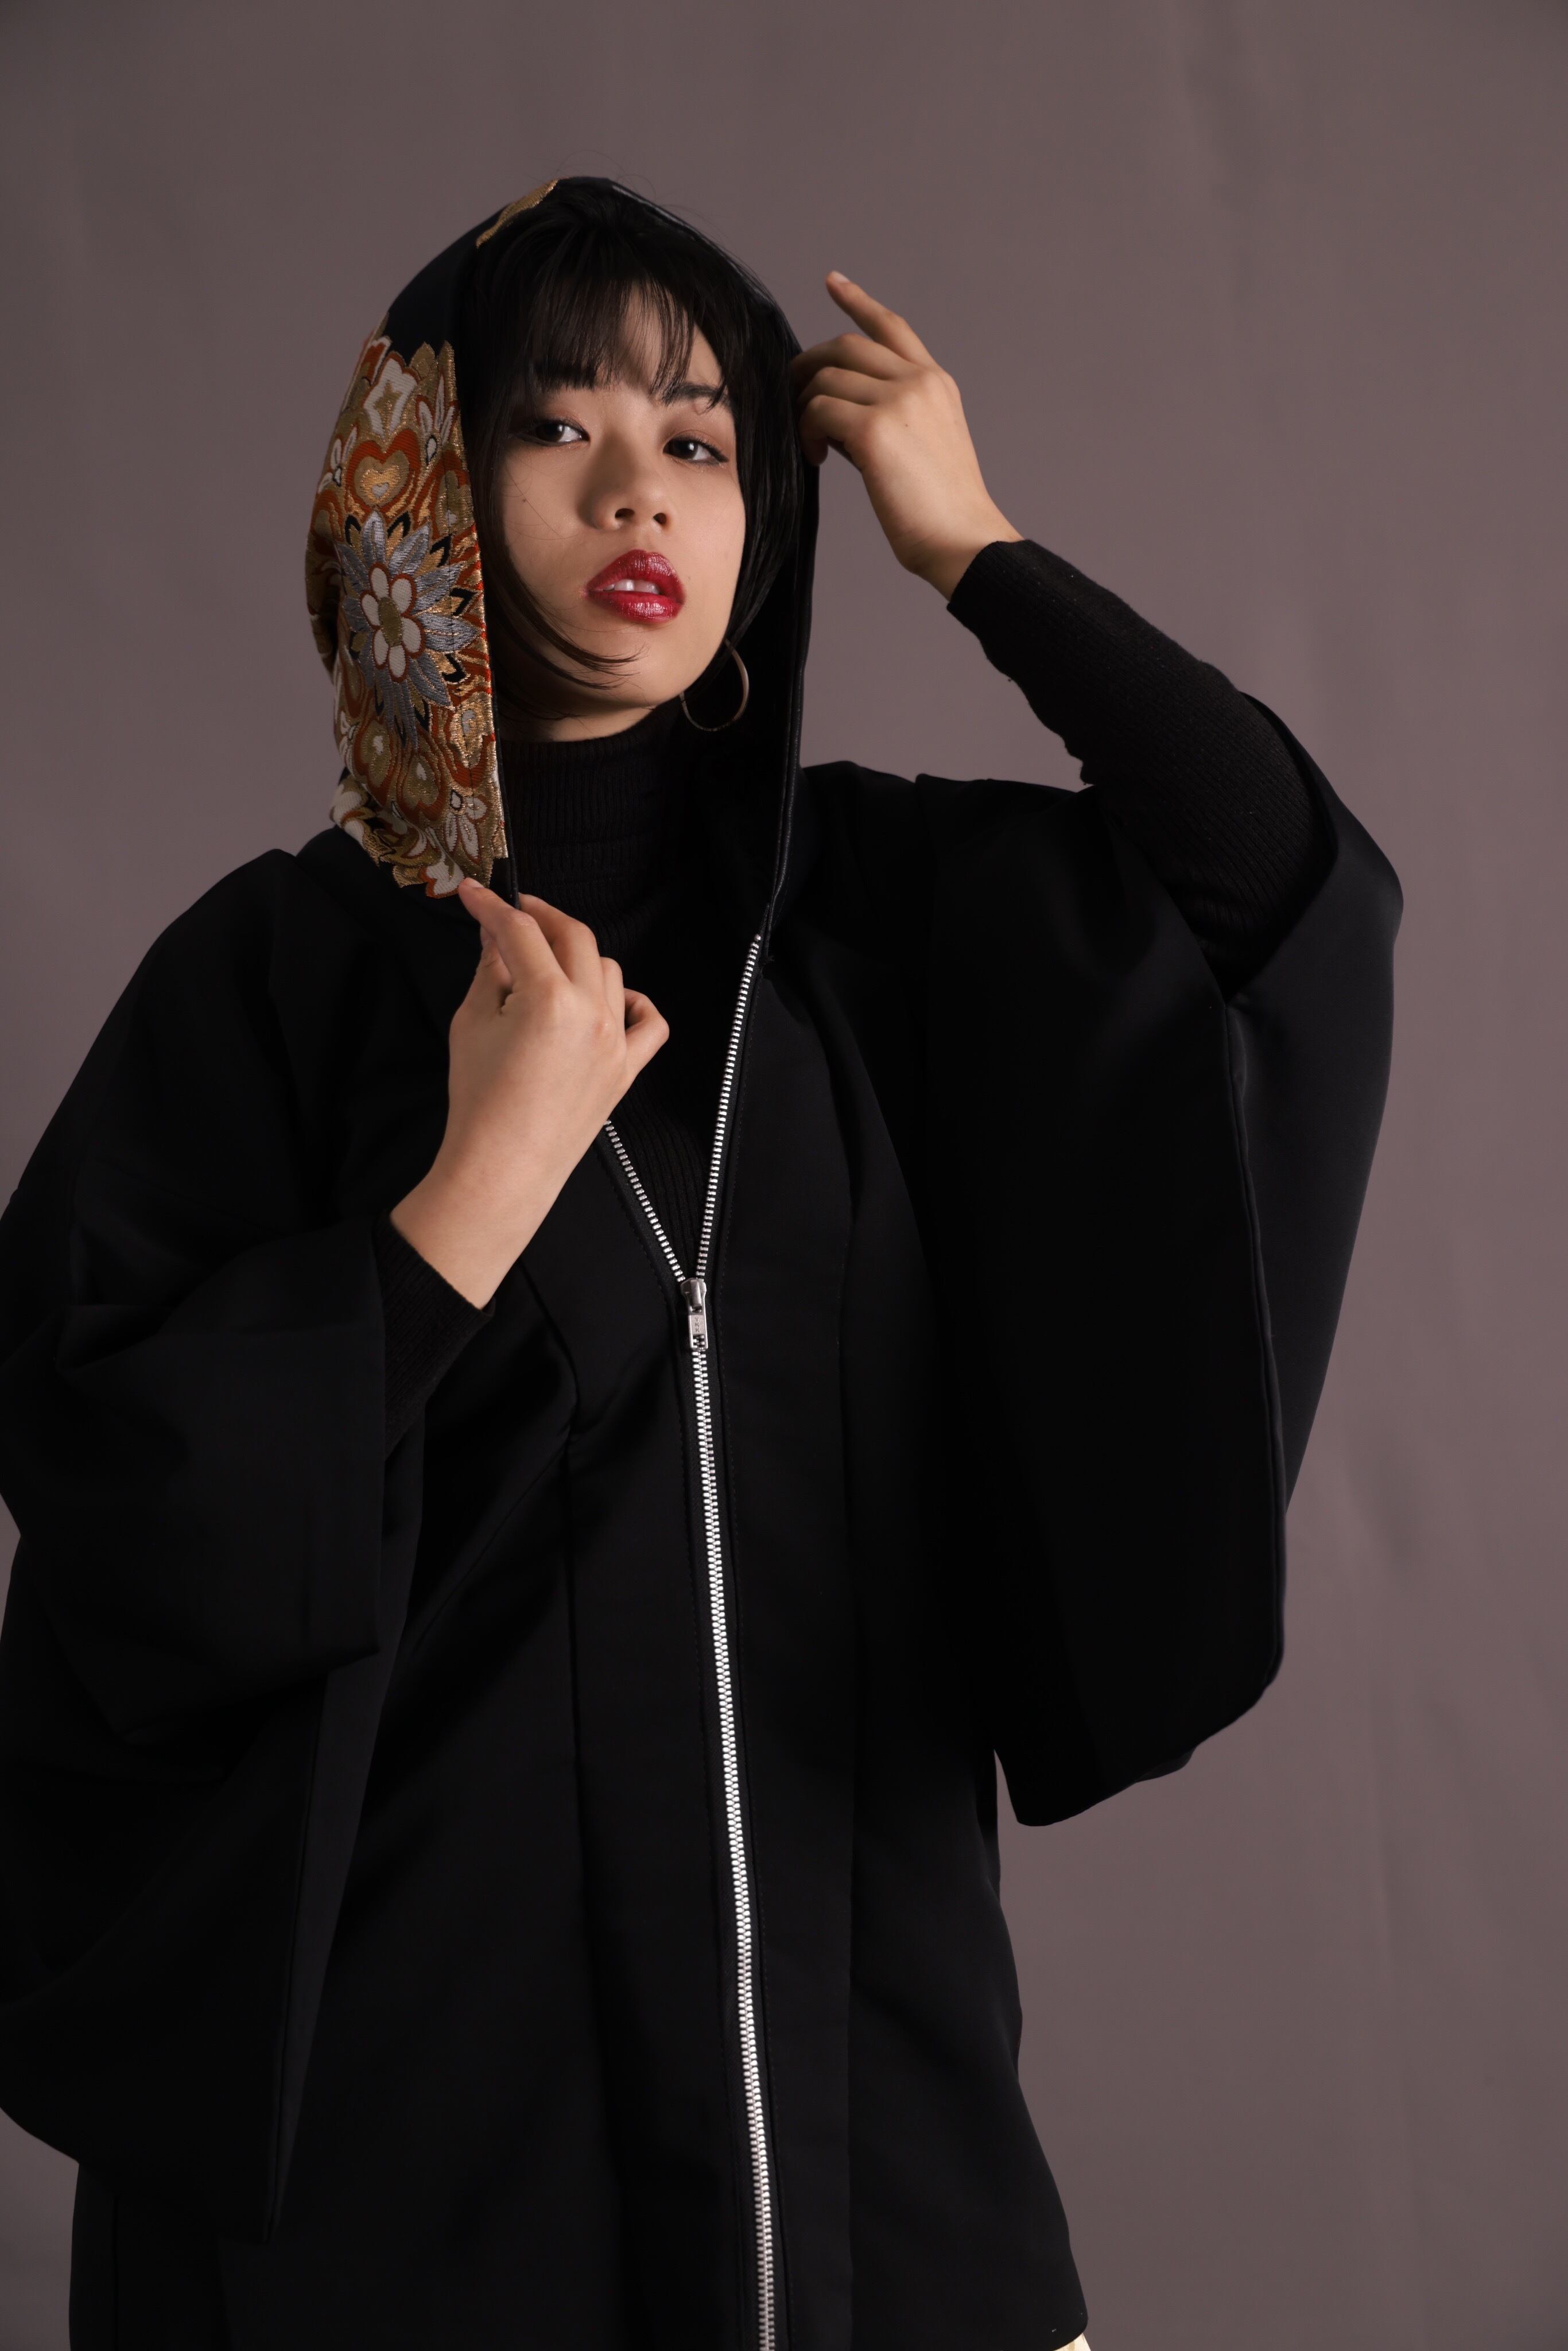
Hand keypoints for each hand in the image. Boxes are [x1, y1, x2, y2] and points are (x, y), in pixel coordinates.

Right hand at [391, 882, 667, 1304]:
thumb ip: (488, 972)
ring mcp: (616, 1042)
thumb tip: (495, 940)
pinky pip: (649, 1023)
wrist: (502, 1169)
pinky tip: (610, 1001)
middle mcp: (592, 1013)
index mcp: (549, 998)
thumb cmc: (479, 1101)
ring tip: (547, 963)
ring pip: (609, 971)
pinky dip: (634, 1003)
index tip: (474, 895)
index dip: (492, 907)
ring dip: (578, 957)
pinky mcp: (627, 1069)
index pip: (520, 932)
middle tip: (514, 915)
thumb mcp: (472, 1024)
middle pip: (575, 937)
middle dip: (542, 917)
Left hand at [790, 272, 1021, 598]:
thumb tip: (832, 409)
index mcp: (936, 383)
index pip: (891, 327)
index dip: (858, 301)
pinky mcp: (875, 429)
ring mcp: (899, 400)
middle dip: (809, 366)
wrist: (964, 542)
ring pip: (826, 378)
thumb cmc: (941, 512)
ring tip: (812, 444)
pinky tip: (816, 457)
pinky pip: (818, 411)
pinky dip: (806, 431)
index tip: (832, 281)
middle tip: (792, 397)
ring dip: (805, 408)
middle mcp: (920, 381)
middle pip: (845, 346)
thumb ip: (887, 416)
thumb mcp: (923, 447)